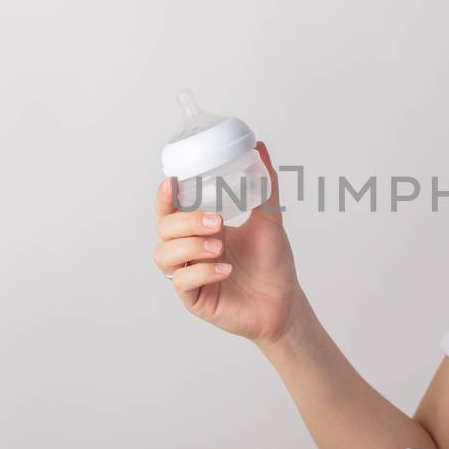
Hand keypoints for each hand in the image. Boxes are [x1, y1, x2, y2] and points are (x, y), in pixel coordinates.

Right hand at [152, 140, 303, 343]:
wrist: (285, 301)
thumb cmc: (273, 263)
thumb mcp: (270, 218)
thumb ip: (264, 185)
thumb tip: (260, 148)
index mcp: (200, 228)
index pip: (169, 208)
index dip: (164, 196)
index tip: (174, 181)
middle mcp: (189, 250)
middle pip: (163, 229)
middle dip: (186, 221)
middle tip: (217, 221)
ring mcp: (188, 274)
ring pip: (164, 255)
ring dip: (190, 246)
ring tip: (220, 246)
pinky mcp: (193, 299)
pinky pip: (182, 283)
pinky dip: (202, 272)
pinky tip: (225, 270)